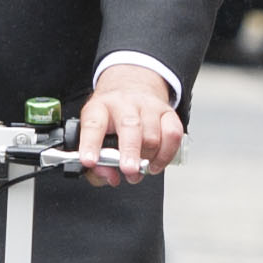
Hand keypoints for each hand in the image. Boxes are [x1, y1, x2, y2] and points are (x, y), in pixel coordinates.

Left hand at [77, 63, 183, 186]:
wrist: (132, 86)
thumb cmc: (111, 119)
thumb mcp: (93, 137)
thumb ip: (96, 166)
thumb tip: (110, 177)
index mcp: (99, 108)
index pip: (93, 125)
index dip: (90, 144)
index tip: (90, 161)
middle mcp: (124, 104)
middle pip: (129, 126)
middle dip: (130, 151)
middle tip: (129, 170)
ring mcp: (148, 106)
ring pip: (152, 136)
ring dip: (147, 159)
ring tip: (140, 169)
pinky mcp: (168, 112)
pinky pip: (173, 135)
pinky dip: (166, 154)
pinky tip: (156, 162)